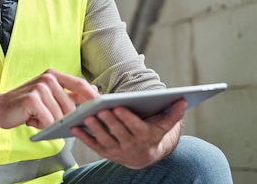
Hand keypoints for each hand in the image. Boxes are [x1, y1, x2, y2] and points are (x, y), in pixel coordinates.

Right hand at [0, 69, 98, 129]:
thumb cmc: (25, 105)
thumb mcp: (49, 96)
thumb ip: (69, 94)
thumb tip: (93, 92)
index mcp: (53, 75)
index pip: (80, 84)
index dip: (93, 96)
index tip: (102, 106)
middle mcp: (48, 78)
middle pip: (71, 106)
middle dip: (63, 118)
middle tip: (47, 119)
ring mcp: (40, 87)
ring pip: (60, 115)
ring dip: (50, 123)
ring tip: (36, 118)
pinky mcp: (33, 99)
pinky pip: (49, 120)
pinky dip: (42, 126)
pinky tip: (31, 120)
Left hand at [71, 98, 185, 168]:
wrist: (145, 156)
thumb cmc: (152, 133)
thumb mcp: (163, 125)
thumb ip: (173, 113)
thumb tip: (183, 99)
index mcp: (144, 136)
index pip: (135, 127)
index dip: (126, 118)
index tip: (118, 106)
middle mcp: (130, 145)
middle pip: (118, 132)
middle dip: (108, 120)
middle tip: (99, 109)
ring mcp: (117, 150)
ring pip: (104, 139)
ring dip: (95, 128)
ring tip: (87, 116)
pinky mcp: (105, 153)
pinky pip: (93, 145)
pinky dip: (83, 137)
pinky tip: (74, 126)